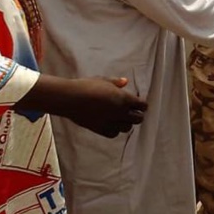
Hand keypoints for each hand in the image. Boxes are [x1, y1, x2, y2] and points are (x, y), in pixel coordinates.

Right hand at [18, 75, 147, 137]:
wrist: (71, 98)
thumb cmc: (87, 86)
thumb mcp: (103, 80)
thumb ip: (116, 82)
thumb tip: (125, 81)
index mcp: (123, 98)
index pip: (141, 105)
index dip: (142, 105)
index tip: (141, 105)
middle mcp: (120, 112)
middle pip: (138, 119)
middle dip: (138, 115)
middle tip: (134, 113)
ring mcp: (111, 122)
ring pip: (127, 128)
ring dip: (127, 123)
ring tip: (123, 118)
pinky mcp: (101, 130)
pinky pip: (115, 133)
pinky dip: (116, 130)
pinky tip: (113, 124)